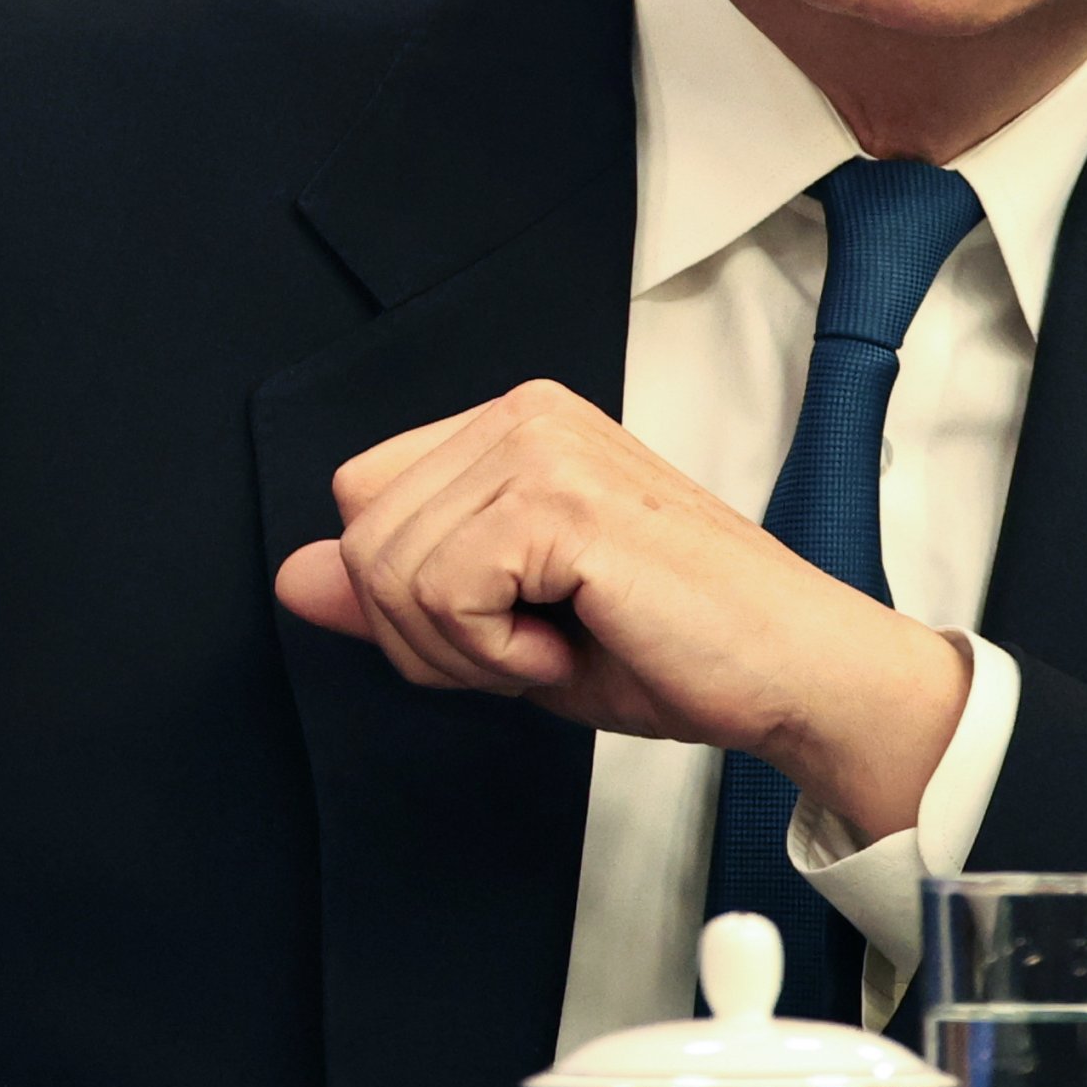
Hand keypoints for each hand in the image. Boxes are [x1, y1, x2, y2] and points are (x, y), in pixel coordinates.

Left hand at [271, 381, 967, 838]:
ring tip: (565, 639)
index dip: (409, 596)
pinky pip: (444, 596)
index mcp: (513, 426)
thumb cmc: (679, 647)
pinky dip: (498, 654)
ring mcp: (540, 447)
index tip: (508, 624)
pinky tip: (574, 641)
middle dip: (430, 634)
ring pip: (392, 573)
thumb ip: (397, 595)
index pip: (362, 501)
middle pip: (363, 540)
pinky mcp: (558, 500)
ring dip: (469, 649)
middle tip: (539, 643)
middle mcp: (522, 415)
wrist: (792, 672)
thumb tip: (293, 577)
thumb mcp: (505, 628)